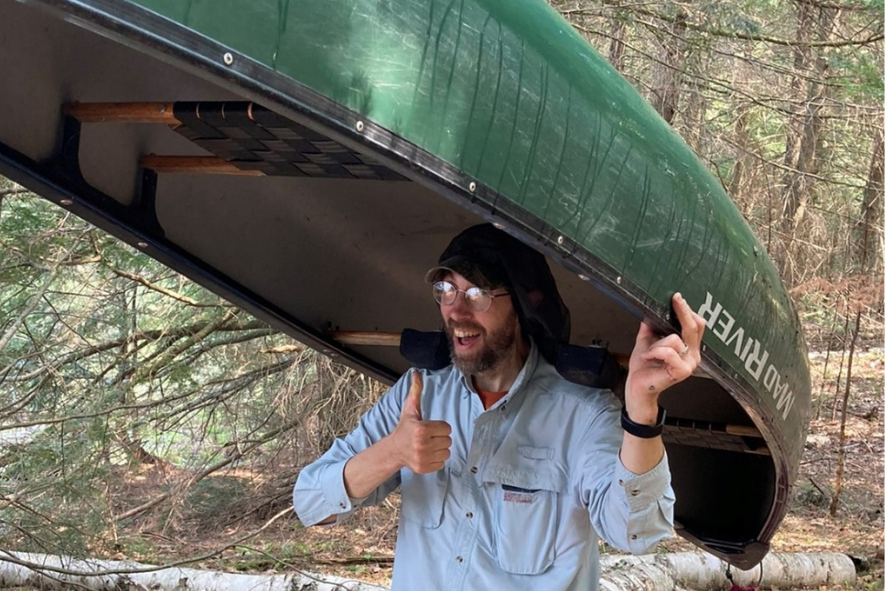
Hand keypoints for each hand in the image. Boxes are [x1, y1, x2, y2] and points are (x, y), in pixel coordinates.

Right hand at [392, 371, 451, 473]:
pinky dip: (437, 459)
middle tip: (429, 436)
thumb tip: (416, 373)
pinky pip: (442, 463)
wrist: (394, 450)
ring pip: (447, 452)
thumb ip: (416, 391)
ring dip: (440, 449)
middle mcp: (422, 444)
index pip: (447, 428)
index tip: (430, 427)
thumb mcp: (410, 409)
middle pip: (448, 440)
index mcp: (421, 429)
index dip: (440, 427)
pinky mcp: (424, 468)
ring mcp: (423, 458)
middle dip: (440, 437)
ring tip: (428, 445)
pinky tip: (427, 454)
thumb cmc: (405, 428)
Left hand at [624, 293, 705, 422]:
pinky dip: (655, 351)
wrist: (637, 386)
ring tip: (649, 353)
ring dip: (656, 343)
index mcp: (688, 348)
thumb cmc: (644, 366)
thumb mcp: (647, 341)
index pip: (696, 326)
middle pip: (693, 327)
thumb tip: (651, 310)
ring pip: (674, 339)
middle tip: (675, 300)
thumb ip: (652, 326)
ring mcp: (689, 364)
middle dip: (682, 311)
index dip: (688, 310)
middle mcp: (692, 355)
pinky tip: (648, 357)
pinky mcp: (682, 371)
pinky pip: (669, 351)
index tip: (677, 298)